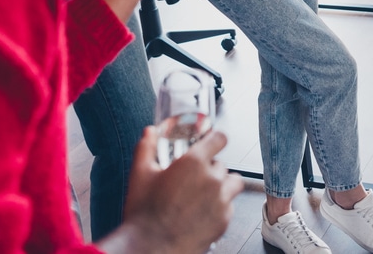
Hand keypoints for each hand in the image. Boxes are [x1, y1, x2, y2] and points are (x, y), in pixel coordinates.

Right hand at [117, 127, 241, 252]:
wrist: (149, 249)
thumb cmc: (143, 214)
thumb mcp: (140, 174)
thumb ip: (146, 147)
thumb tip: (150, 131)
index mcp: (193, 163)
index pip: (220, 138)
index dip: (216, 139)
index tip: (212, 142)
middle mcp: (212, 179)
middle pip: (221, 164)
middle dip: (209, 168)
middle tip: (193, 179)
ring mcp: (221, 201)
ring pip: (232, 183)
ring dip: (222, 185)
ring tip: (204, 194)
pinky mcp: (224, 221)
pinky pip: (230, 206)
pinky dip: (220, 207)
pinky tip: (202, 212)